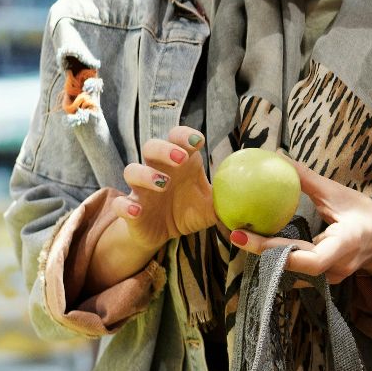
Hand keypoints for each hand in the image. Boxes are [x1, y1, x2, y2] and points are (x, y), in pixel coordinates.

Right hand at [114, 126, 216, 248]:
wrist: (164, 235)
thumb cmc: (189, 211)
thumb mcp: (212, 206)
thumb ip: (227, 199)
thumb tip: (250, 198)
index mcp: (180, 163)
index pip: (178, 137)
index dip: (185, 135)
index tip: (198, 142)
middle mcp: (158, 170)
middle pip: (151, 146)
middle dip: (165, 149)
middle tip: (180, 158)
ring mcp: (141, 189)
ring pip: (132, 170)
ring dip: (146, 173)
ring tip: (163, 183)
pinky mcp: (130, 209)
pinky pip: (120, 203)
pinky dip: (126, 205)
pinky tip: (137, 210)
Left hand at [226, 158, 371, 284]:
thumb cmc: (365, 214)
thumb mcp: (338, 193)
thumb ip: (307, 180)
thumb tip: (277, 157)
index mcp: (345, 245)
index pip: (310, 260)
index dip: (276, 250)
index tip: (246, 235)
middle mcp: (336, 267)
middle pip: (293, 267)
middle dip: (262, 251)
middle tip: (235, 232)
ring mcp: (329, 278)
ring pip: (292, 273)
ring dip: (268, 257)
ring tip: (243, 236)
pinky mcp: (323, 280)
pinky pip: (296, 272)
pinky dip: (278, 258)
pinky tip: (261, 244)